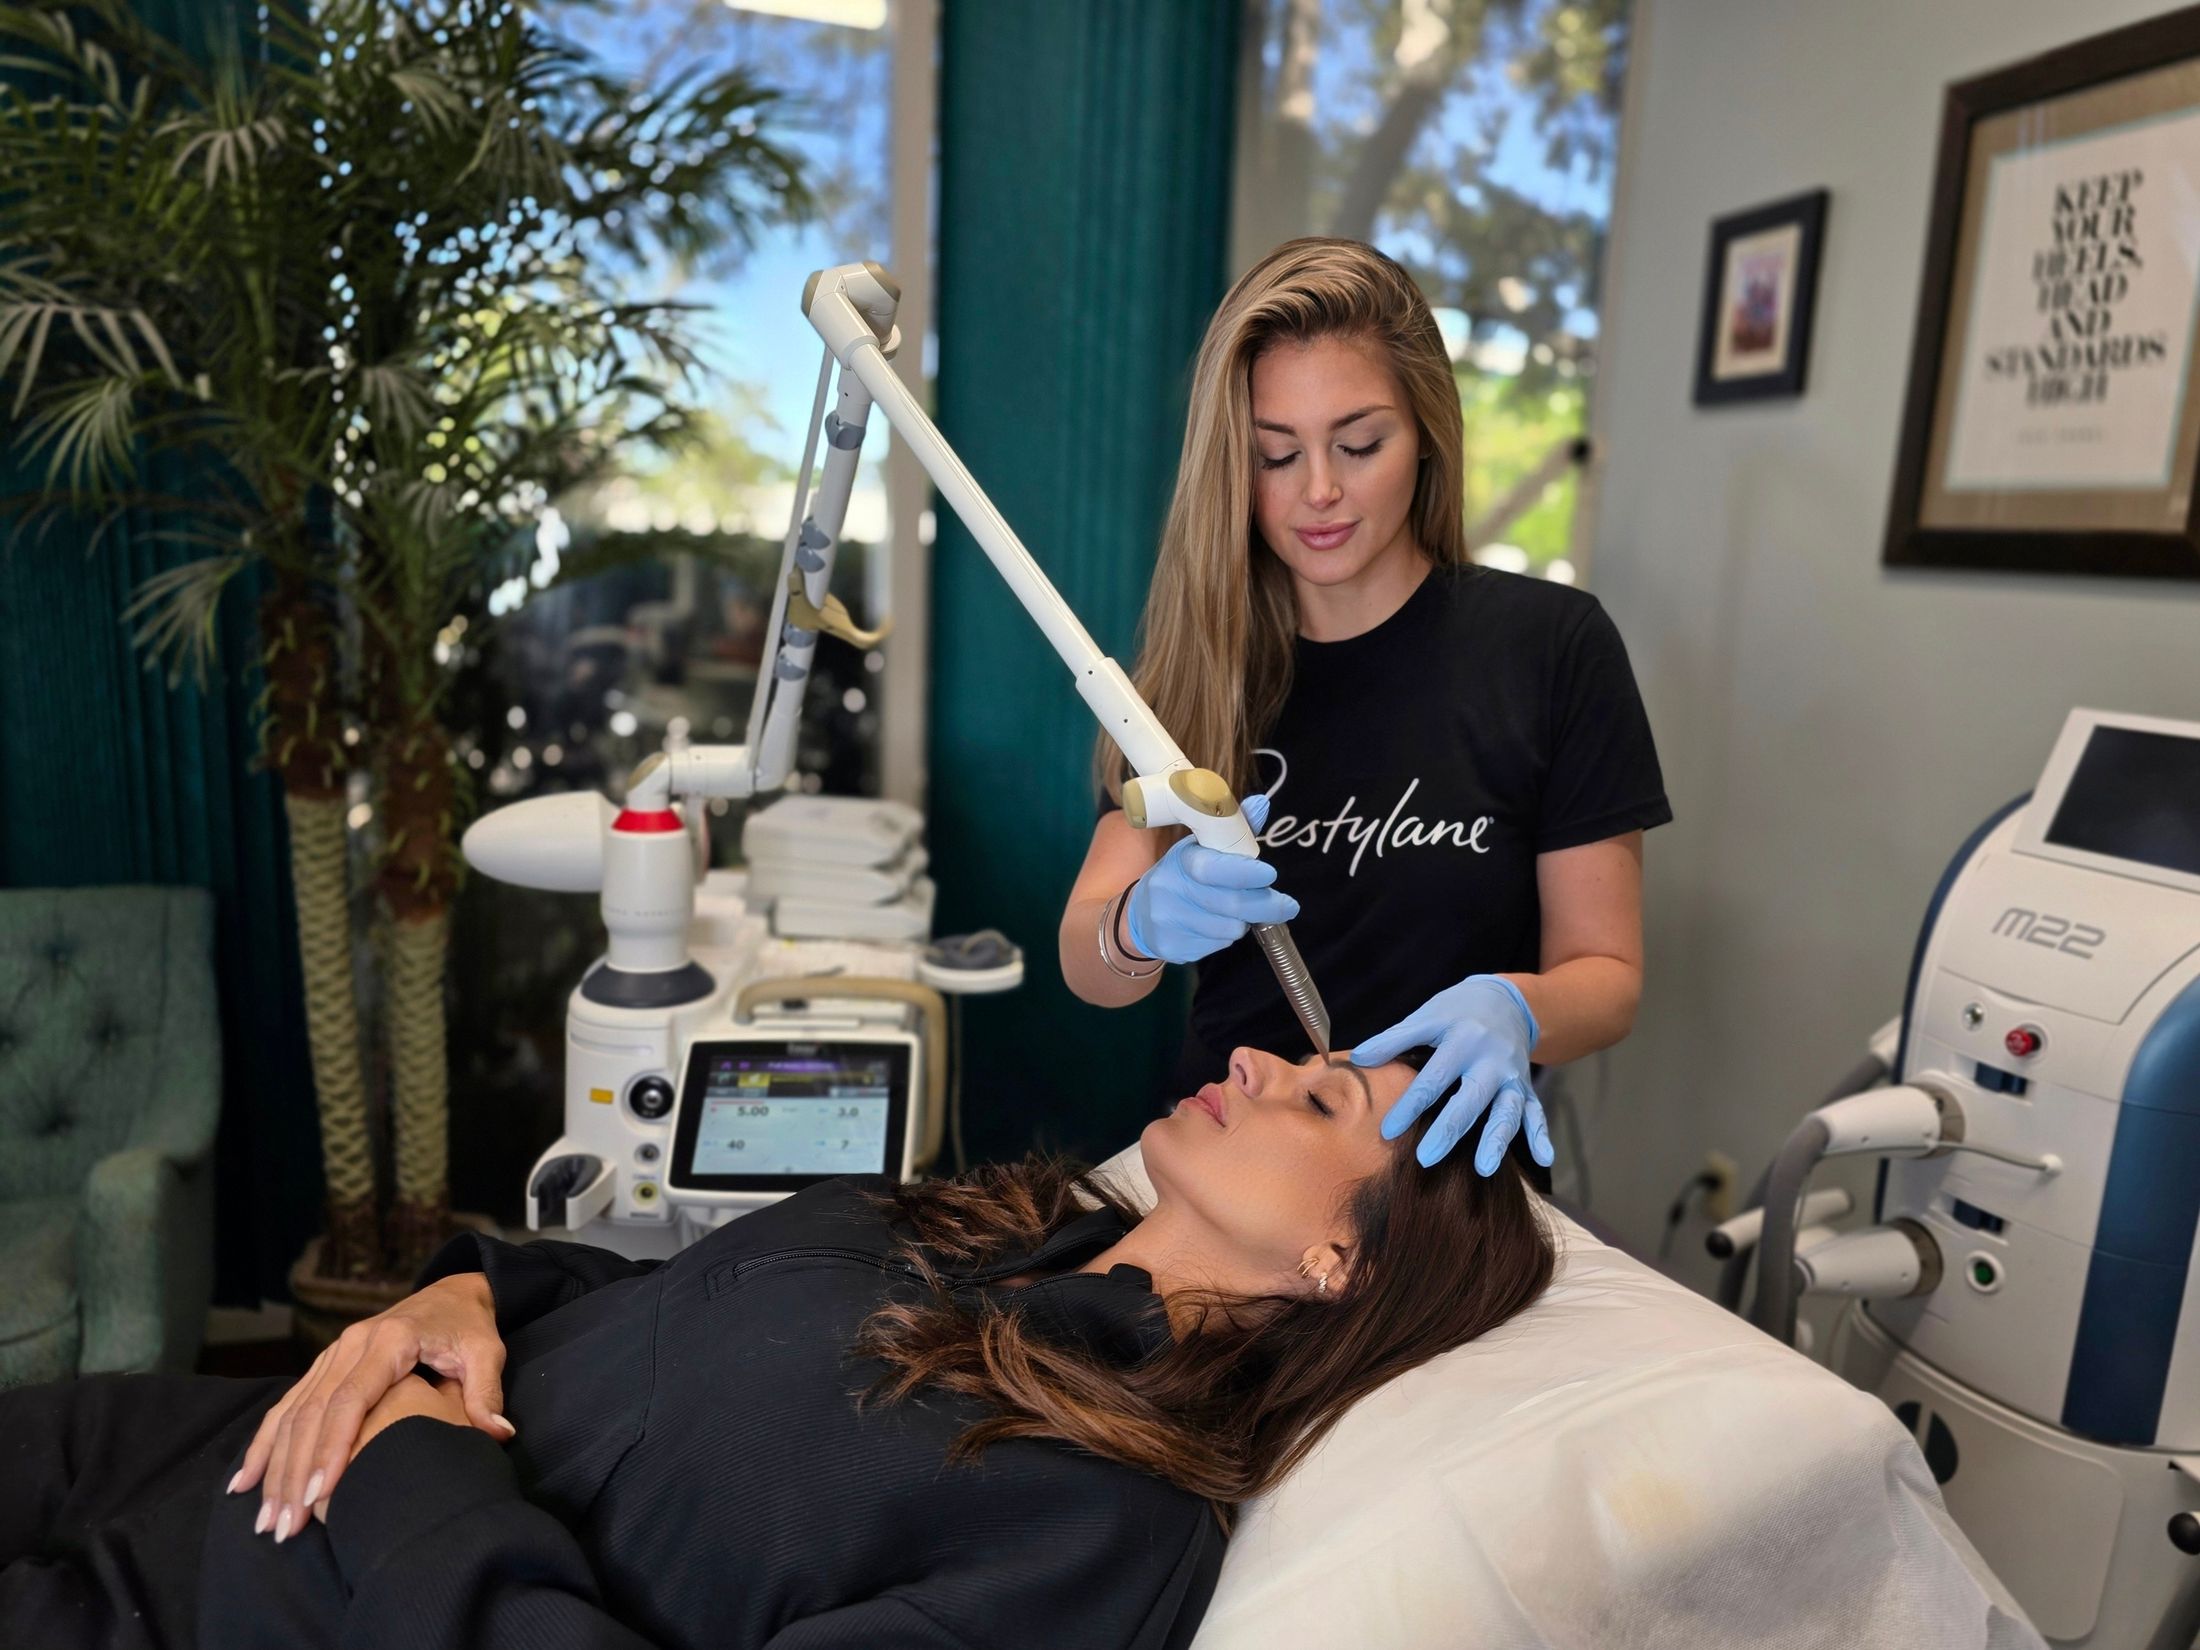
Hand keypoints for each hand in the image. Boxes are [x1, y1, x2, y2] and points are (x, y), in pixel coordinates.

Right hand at [229, 1272, 513, 1543]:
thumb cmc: (469, 1327)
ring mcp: (332, 1354)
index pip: (351, 1400)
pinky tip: (245, 1481)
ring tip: (268, 1519)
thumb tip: (498, 1435)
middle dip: (296, 1472)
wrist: (450, 1294)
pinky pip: (287, 1406)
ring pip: (292, 1413)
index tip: (320, 1495)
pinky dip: (265, 1444)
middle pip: (312, 1413)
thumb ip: (487, 1392)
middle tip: (287, 1525)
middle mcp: (351, 1345)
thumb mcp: (486, 1352)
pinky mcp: (324, 1365)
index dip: (333, 1448)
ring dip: (275, 1467)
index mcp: (389, 1341)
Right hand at [1124, 794, 1297, 964]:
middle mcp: (1169, 889)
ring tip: (1238, 912)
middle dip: (1265, 905)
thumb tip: (1262, 803)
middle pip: (1229, 903)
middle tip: (1288, 906)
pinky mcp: (1171, 947)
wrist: (1139, 917)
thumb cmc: (1183, 877)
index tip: (1271, 875)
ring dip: (1243, 922)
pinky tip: (1216, 926)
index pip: (1212, 868)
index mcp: (1181, 859)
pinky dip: (1225, 937)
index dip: (1244, 873)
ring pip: (1228, 928)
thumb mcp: (1201, 849)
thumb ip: (1232, 829)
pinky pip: (1216, 946)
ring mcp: (1167, 921)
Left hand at [1353, 975, 1554, 1173]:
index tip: (1388, 1132)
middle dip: (1450, 1129)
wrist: (1507, 1000)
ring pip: (1508, 1110)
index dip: (1410, 1105)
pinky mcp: (1527, 1087)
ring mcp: (1513, 1076)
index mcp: (1462, 1040)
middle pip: (1470, 1099)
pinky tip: (1545, 1159)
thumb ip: (1394, 1039)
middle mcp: (1491, 1060)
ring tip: (1484, 1168)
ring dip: (1497, 1139)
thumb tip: (1357, 1058)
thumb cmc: (1457, 1011)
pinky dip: (1542, 1135)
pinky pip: (1537, 1113)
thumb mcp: (1427, 1016)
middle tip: (1427, 1158)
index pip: (1433, 1078)